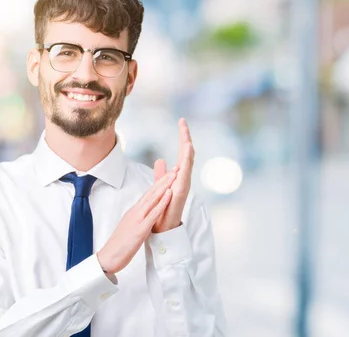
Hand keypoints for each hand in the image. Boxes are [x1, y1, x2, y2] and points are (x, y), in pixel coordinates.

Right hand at [97, 170, 175, 273]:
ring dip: (164, 185)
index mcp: (133, 212)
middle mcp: (135, 212)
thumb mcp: (130, 227)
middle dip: (163, 180)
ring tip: (174, 175)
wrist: (108, 257)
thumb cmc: (119, 245)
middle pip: (151, 192)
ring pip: (153, 198)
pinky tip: (169, 194)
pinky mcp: (140, 229)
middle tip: (174, 168)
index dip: (158, 184)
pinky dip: (162, 202)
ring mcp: (138, 219)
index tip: (167, 175)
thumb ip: (137, 219)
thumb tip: (145, 215)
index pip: (148, 194)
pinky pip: (153, 213)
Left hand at [151, 118, 194, 232]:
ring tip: (187, 137)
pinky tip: (185, 156)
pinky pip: (183, 178)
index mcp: (178, 175)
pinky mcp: (180, 194)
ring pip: (187, 164)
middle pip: (186, 154)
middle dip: (185, 138)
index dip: (182, 137)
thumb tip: (161, 160)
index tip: (181, 122)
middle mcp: (183, 178)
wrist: (163, 227)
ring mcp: (183, 186)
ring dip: (187, 151)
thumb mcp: (160, 186)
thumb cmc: (163, 208)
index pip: (181, 152)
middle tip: (183, 122)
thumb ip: (161, 174)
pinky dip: (185, 166)